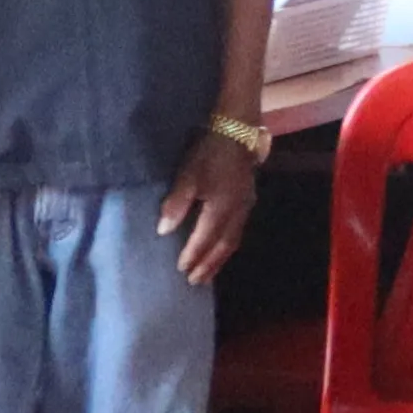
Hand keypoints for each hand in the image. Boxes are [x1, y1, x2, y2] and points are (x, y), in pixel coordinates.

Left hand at [157, 131, 259, 287]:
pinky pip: (238, 229)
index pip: (204, 239)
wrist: (236, 131)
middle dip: (209, 264)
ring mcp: (246, 205)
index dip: (193, 255)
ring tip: (210, 272)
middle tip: (196, 281)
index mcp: (220, 208)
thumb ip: (176, 204)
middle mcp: (237, 212)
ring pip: (234, 239)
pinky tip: (222, 246)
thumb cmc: (208, 153)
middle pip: (224, 246)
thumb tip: (164, 231)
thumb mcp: (187, 176)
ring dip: (221, 258)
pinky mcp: (247, 199)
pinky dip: (228, 244)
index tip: (181, 270)